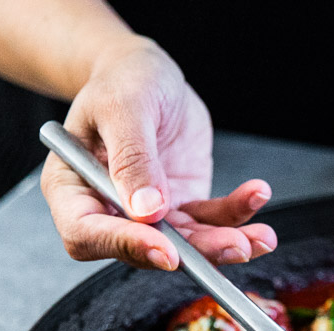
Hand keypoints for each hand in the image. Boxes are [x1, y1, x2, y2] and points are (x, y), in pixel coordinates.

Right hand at [39, 38, 276, 269]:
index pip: (87, 234)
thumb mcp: (123, 106)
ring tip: (261, 238)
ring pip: (185, 245)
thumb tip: (146, 210)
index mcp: (72, 189)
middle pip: (145, 250)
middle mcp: (108, 210)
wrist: (147, 74)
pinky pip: (209, 220)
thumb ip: (132, 157)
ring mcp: (148, 214)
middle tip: (235, 245)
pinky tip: (256, 195)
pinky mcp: (180, 206)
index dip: (125, 247)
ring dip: (224, 245)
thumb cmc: (122, 81)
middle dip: (195, 254)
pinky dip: (237, 215)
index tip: (165, 250)